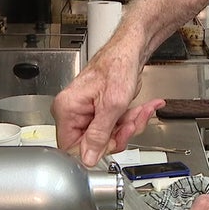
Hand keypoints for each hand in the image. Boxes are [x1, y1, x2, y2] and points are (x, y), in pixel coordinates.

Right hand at [52, 42, 164, 165]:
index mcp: (67, 110)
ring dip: (129, 125)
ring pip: (108, 136)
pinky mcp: (100, 112)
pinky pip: (115, 127)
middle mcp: (73, 112)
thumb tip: (88, 158)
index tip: (113, 140)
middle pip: (93, 144)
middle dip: (119, 134)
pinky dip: (131, 119)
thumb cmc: (118, 66)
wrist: (131, 50)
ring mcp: (87, 113)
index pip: (72, 147)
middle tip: (131, 121)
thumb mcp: (112, 104)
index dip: (95, 149)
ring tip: (140, 110)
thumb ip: (99, 134)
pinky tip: (141, 109)